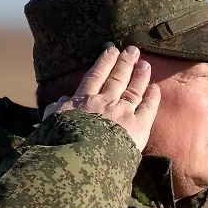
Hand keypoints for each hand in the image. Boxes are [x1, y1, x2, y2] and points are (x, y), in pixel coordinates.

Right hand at [42, 44, 159, 150]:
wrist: (81, 158)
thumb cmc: (63, 142)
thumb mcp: (51, 124)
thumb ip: (55, 110)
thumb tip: (60, 100)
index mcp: (83, 101)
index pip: (95, 77)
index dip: (104, 62)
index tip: (112, 50)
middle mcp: (105, 102)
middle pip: (117, 79)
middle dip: (125, 63)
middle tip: (133, 50)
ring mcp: (123, 112)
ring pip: (134, 90)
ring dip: (140, 76)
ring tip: (145, 64)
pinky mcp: (138, 125)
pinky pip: (148, 108)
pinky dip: (153, 97)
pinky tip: (156, 88)